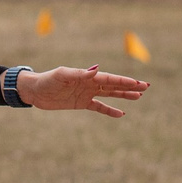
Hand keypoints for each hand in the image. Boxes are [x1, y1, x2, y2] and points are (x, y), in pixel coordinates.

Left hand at [17, 65, 150, 118]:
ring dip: (124, 96)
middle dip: (130, 86)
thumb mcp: (63, 76)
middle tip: (146, 87)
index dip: (124, 81)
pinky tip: (121, 113)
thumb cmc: (47, 80)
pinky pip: (99, 107)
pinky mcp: (81, 103)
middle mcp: (89, 84)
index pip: (110, 79)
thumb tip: (96, 69)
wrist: (35, 91)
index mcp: (87, 76)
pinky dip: (109, 110)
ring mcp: (86, 93)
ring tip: (139, 97)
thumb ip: (80, 73)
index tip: (139, 83)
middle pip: (114, 85)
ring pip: (110, 95)